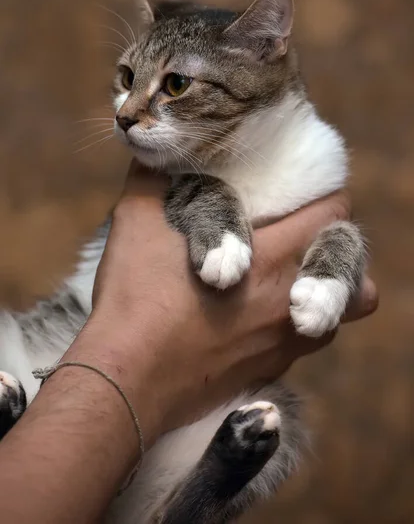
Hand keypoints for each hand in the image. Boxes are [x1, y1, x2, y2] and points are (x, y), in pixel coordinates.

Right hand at [90, 161, 376, 439]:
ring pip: (339, 312)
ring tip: (288, 276)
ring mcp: (282, 342)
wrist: (126, 379)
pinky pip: (305, 341)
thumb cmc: (134, 297)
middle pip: (349, 268)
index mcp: (268, 257)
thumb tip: (153, 153)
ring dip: (323, 289)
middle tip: (301, 235)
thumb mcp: (137, 222)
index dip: (328, 198)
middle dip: (331, 245)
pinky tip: (260, 316)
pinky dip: (296, 322)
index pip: (333, 217)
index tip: (308, 193)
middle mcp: (287, 300)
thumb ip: (154, 178)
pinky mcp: (269, 370)